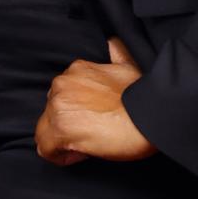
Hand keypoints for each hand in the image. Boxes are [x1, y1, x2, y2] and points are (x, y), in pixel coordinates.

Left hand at [35, 39, 156, 167]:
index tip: (95, 120)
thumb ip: (116, 55)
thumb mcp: (128, 67)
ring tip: (91, 143)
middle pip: (53, 112)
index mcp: (76, 70)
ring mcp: (58, 106)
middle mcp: (62, 84)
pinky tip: (82, 153)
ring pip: (47, 130)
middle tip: (95, 132)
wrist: (151, 116)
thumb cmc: (143, 98)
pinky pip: (46, 148)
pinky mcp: (59, 130)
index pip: (64, 95)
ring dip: (66, 139)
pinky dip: (61, 155)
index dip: (79, 111)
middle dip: (70, 124)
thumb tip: (113, 43)